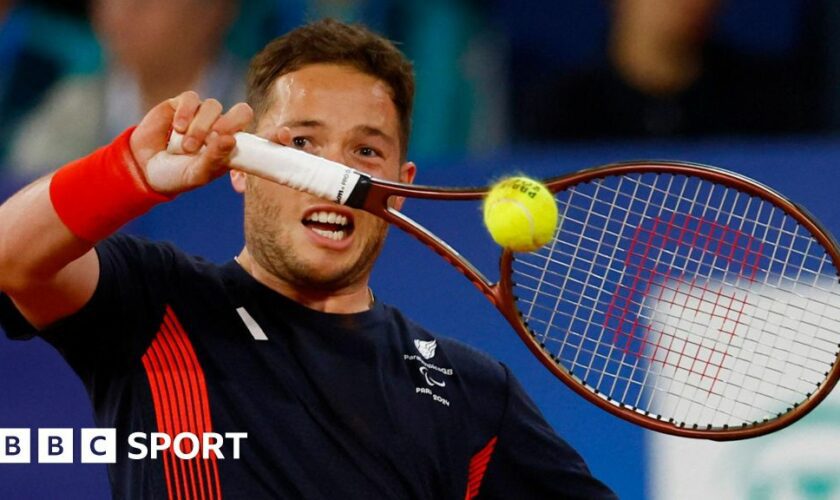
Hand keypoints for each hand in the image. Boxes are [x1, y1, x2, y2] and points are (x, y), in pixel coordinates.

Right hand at [129, 91, 253, 193]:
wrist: (144, 168)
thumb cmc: (177, 175)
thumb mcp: (197, 174)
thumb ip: (214, 159)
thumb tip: (231, 139)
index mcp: (232, 145)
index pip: (257, 134)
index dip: (266, 134)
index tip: (264, 138)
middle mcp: (221, 126)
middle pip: (241, 111)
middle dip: (230, 123)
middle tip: (214, 139)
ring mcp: (202, 114)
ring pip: (213, 106)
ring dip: (201, 127)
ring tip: (187, 147)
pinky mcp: (182, 104)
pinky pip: (191, 99)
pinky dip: (186, 113)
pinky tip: (178, 128)